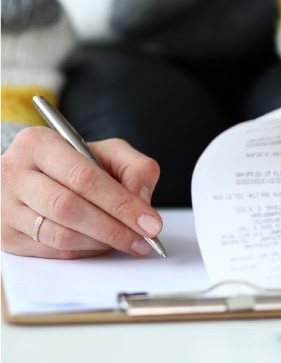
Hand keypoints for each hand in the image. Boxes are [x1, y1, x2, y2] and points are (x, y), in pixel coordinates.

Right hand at [1, 127, 162, 258]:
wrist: (35, 175)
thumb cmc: (77, 163)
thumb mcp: (108, 152)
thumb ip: (135, 167)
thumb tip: (141, 198)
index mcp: (38, 144)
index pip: (85, 177)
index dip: (121, 203)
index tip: (150, 222)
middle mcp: (14, 173)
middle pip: (69, 207)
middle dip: (114, 228)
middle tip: (143, 239)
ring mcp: (5, 206)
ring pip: (59, 234)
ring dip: (100, 243)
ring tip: (127, 242)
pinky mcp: (5, 235)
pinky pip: (51, 251)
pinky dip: (84, 252)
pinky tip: (103, 245)